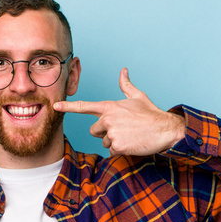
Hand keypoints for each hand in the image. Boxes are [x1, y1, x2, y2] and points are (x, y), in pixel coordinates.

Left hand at [53, 68, 185, 155]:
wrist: (165, 129)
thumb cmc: (151, 114)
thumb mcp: (138, 97)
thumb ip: (126, 85)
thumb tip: (123, 70)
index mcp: (110, 106)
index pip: (84, 106)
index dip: (68, 106)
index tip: (55, 106)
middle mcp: (108, 118)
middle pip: (94, 130)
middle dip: (104, 132)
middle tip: (123, 129)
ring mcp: (112, 132)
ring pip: (104, 141)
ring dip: (114, 141)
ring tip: (130, 136)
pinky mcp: (117, 145)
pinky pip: (112, 151)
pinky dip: (121, 150)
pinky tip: (132, 143)